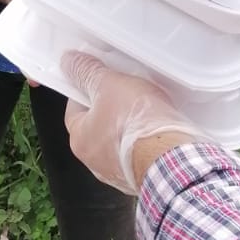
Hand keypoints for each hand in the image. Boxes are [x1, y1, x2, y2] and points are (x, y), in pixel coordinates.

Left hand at [63, 53, 205, 192]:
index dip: (87, 89)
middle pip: (98, 125)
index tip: (98, 78)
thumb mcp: (108, 85)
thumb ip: (87, 72)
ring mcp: (119, 172)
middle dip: (111, 108)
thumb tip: (69, 62)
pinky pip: (139, 154)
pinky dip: (145, 141)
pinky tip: (157, 128)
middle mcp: (95, 161)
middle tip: (125, 91)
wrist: (170, 157)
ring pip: (120, 140)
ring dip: (130, 126)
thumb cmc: (136, 125)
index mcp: (80, 139)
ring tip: (146, 109)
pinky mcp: (142, 176)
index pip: (75, 108)